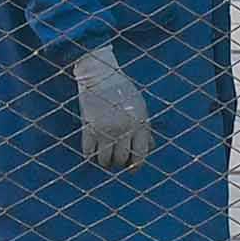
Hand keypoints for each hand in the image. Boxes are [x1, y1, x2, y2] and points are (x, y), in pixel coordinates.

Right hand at [72, 45, 154, 170]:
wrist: (100, 74)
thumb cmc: (122, 90)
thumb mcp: (140, 107)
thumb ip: (145, 128)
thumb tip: (150, 148)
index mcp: (140, 124)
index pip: (140, 156)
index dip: (135, 165)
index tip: (130, 166)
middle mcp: (124, 129)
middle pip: (121, 160)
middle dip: (118, 162)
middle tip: (114, 157)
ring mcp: (106, 129)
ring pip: (105, 161)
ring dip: (104, 161)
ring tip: (103, 154)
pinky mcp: (89, 128)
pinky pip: (89, 153)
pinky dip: (90, 155)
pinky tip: (92, 149)